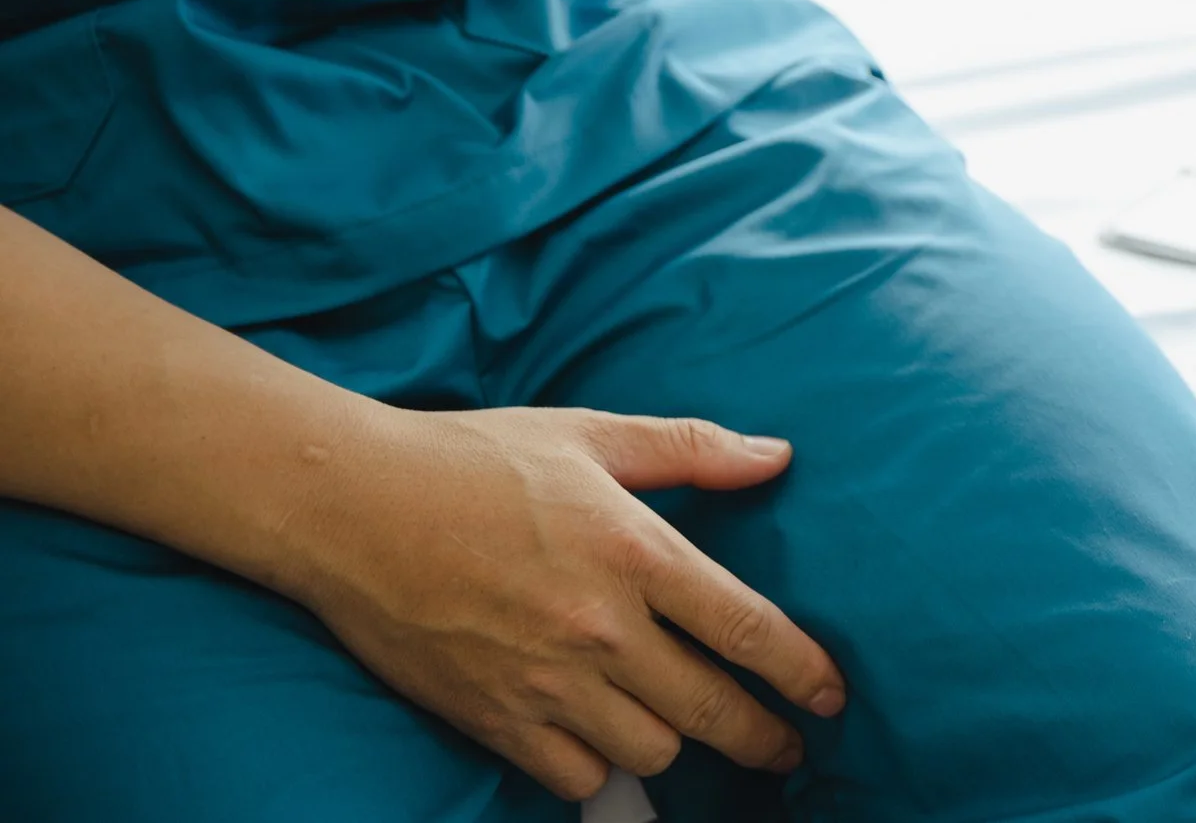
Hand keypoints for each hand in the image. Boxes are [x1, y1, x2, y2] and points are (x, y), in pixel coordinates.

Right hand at [285, 406, 844, 802]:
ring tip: (682, 725)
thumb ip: (692, 449)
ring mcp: (544, 680)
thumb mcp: (592, 434)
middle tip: (787, 750)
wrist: (348, 505)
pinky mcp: (492, 718)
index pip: (747, 628)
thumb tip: (777, 455)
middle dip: (763, 738)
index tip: (833, 697)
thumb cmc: (474, 458)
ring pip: (651, 749)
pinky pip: (575, 776)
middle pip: (712, 709)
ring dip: (675, 743)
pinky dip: (599, 768)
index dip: (803, 672)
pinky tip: (604, 742)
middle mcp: (599, 626)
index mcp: (634, 550)